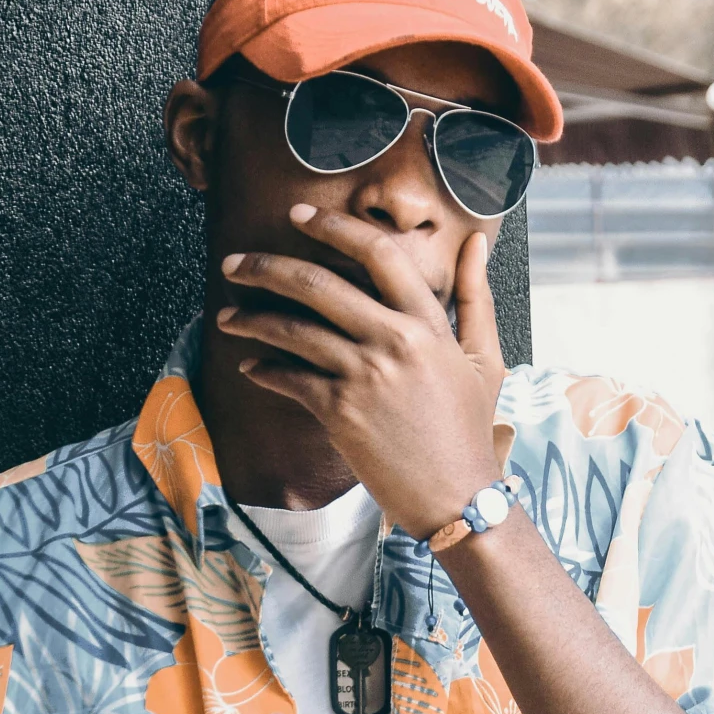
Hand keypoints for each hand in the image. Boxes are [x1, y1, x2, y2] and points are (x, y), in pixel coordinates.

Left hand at [216, 207, 506, 536]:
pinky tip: (249, 366)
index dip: (332, 228)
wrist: (456, 497)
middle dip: (267, 267)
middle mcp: (393, 341)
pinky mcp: (340, 412)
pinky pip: (289, 379)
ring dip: (251, 319)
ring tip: (227, 316)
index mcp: (428, 323)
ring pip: (292, 330)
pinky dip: (263, 370)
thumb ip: (476, 295)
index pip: (378, 254)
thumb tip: (477, 240)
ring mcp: (364, 376)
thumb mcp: (486, 357)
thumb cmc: (468, 429)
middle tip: (235, 263)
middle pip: (318, 284)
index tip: (297, 216)